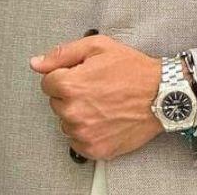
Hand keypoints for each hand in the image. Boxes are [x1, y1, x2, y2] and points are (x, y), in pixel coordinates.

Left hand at [30, 35, 162, 160]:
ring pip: (66, 122)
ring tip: (102, 102)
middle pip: (56, 102)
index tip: (81, 75)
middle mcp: (74, 112)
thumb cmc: (132, 69)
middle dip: (71, 93)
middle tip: (95, 87)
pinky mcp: (95, 149)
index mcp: (70, 85)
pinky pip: (77, 141)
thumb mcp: (97, 47)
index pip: (48, 82)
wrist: (161, 95)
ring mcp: (84, 133)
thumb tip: (36, 63)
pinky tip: (103, 118)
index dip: (65, 75)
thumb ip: (62, 54)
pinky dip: (87, 131)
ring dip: (78, 113)